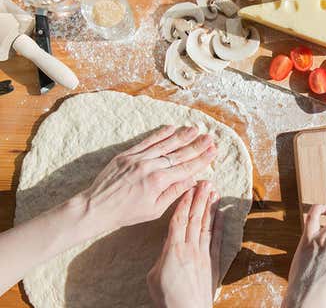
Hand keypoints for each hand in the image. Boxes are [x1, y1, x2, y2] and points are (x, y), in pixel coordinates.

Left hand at [79, 125, 216, 232]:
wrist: (96, 207)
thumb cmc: (126, 213)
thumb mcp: (154, 210)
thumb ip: (174, 193)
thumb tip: (192, 181)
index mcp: (159, 182)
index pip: (186, 167)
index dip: (202, 159)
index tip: (213, 151)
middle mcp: (150, 166)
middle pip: (179, 153)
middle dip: (197, 145)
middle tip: (210, 138)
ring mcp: (138, 158)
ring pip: (165, 144)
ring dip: (182, 136)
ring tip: (195, 129)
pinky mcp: (127, 154)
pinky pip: (147, 141)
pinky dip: (160, 134)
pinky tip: (171, 128)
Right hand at [147, 181, 222, 307]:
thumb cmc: (167, 298)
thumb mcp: (155, 275)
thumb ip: (162, 256)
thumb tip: (168, 246)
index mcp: (173, 249)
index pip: (179, 219)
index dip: (184, 202)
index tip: (188, 187)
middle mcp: (190, 247)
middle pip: (195, 217)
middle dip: (200, 198)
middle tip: (204, 181)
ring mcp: (204, 254)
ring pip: (207, 224)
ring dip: (210, 206)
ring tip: (213, 191)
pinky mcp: (214, 262)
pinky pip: (217, 239)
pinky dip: (219, 224)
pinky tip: (221, 213)